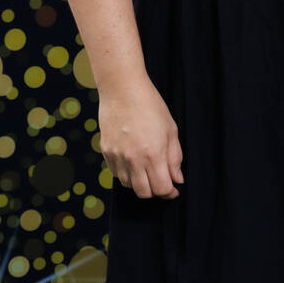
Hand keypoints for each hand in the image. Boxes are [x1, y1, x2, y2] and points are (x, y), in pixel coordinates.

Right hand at [99, 77, 184, 197]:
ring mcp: (117, 157)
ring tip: (147, 169)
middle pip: (144, 193)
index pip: (161, 189)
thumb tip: (177, 179)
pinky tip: (134, 162)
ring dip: (140, 182)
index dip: (170, 192)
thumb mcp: (171, 130)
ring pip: (128, 185)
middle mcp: (133, 159)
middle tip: (161, 181)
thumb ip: (175, 158)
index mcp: (153, 154)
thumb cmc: (150, 106)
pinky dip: (126, 173)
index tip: (173, 189)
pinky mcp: (106, 151)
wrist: (122, 89)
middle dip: (155, 191)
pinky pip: (116, 173)